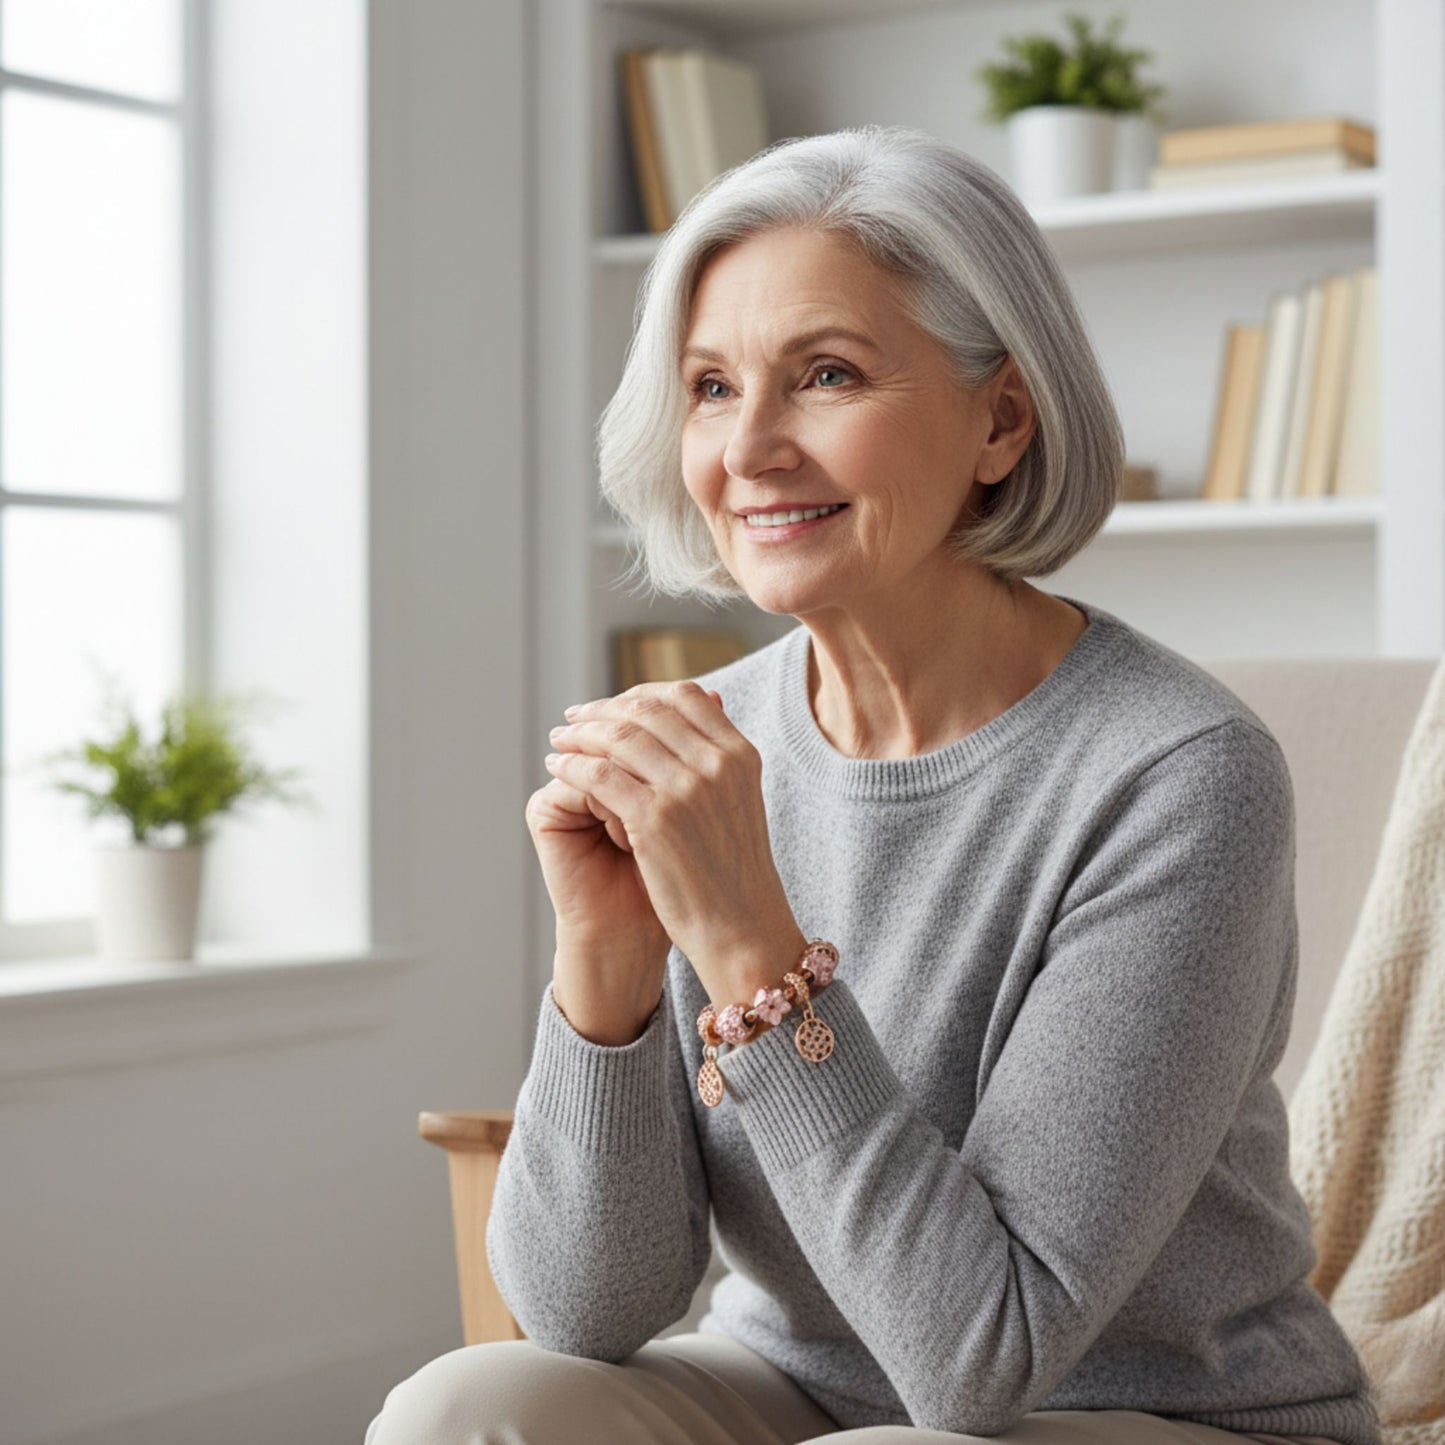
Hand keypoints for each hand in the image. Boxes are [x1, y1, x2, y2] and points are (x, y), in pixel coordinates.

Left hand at [543, 679, 798, 984]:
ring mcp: (686, 790)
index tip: (613, 705)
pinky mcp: (655, 820)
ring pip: (619, 738)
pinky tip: (557, 768)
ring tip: (559, 741)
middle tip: (574, 718)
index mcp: (740, 754)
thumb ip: (716, 754)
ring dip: (581, 735)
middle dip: (603, 710)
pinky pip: (599, 776)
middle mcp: (716, 764)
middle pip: (647, 711)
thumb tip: (703, 699)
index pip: (684, 696)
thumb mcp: (739, 799)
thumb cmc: (735, 871)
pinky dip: (572, 766)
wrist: (741, 928)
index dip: (641, 694)